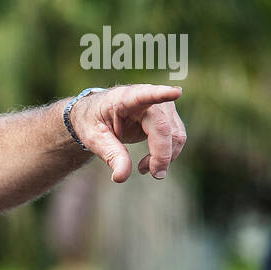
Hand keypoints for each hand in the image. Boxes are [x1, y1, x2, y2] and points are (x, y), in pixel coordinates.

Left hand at [70, 85, 185, 182]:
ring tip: (143, 168)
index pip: (145, 95)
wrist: (97, 113)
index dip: (162, 94)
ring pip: (175, 135)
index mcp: (125, 98)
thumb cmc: (94, 121)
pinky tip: (150, 162)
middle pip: (164, 129)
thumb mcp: (94, 138)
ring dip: (164, 157)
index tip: (175, 92)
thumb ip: (110, 155)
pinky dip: (166, 154)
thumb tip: (122, 177)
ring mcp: (161, 105)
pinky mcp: (168, 115)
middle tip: (154, 175)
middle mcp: (148, 97)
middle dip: (162, 155)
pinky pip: (176, 137)